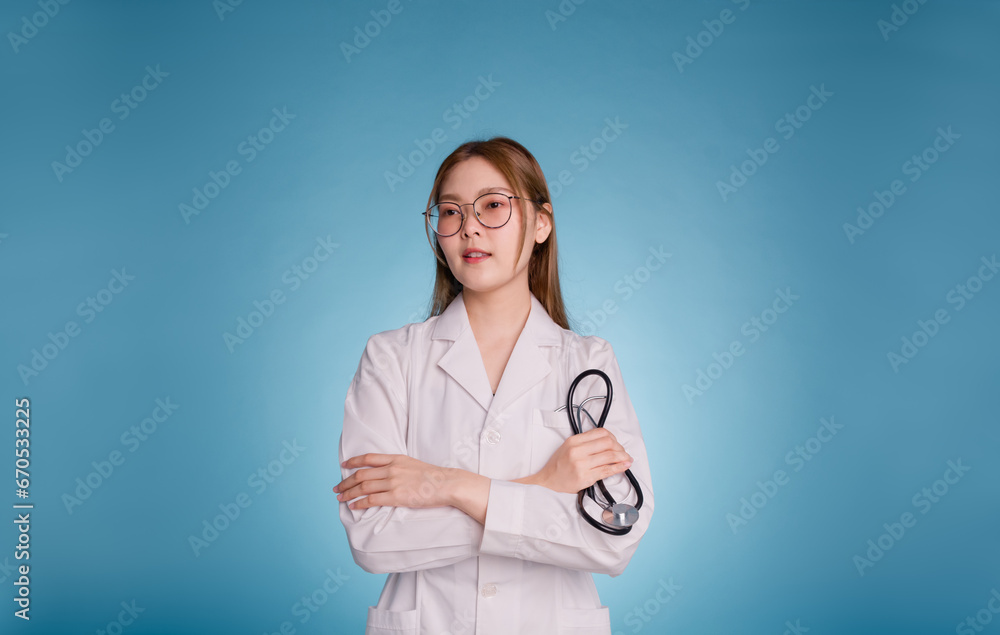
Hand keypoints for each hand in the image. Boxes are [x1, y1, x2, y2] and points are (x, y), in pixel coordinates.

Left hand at [334, 453, 459, 510]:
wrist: (447, 484)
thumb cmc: (434, 476)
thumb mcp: (414, 464)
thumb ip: (399, 467)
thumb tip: (386, 474)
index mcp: (396, 459)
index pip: (369, 458)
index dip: (353, 462)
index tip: (343, 466)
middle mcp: (392, 469)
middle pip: (362, 474)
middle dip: (346, 482)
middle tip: (337, 488)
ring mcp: (394, 482)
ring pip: (363, 487)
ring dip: (349, 493)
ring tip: (341, 498)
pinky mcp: (397, 497)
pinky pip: (372, 500)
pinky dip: (360, 503)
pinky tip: (353, 506)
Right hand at [534, 428, 632, 494]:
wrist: (547, 479)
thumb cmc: (559, 463)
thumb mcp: (569, 446)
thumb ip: (586, 442)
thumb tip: (609, 442)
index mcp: (574, 441)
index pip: (601, 433)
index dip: (613, 437)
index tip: (616, 443)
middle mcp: (578, 451)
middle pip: (608, 443)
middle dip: (620, 448)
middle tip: (623, 453)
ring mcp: (582, 465)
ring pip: (610, 457)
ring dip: (622, 458)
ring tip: (627, 459)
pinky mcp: (585, 478)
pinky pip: (607, 471)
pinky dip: (619, 468)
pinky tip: (624, 466)